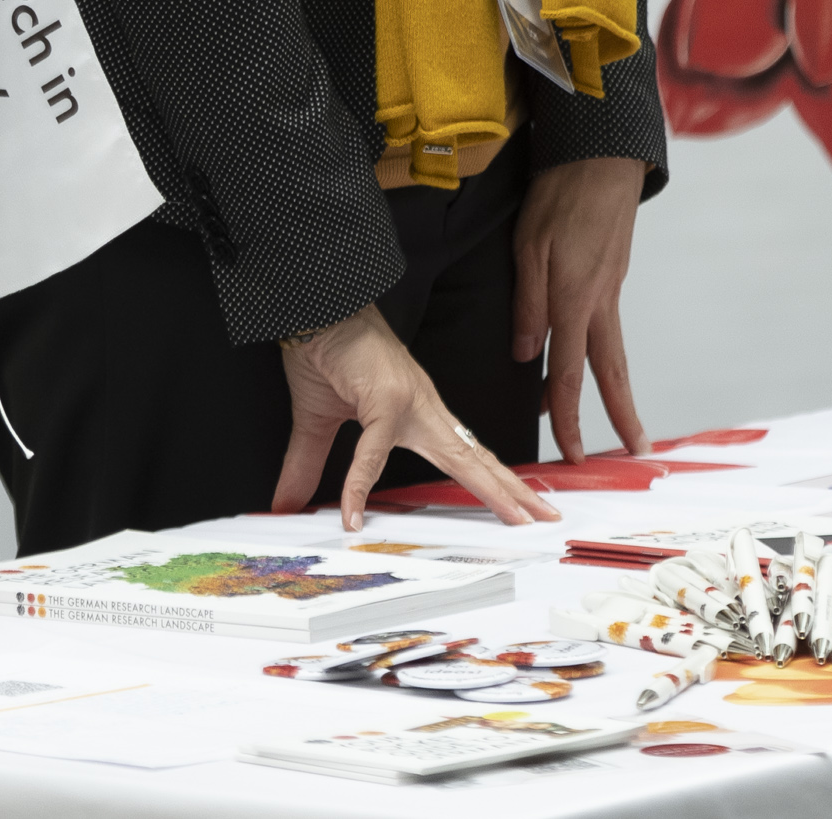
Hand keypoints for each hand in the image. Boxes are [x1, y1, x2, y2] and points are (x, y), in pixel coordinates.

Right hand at [275, 303, 560, 528]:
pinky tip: (350, 514)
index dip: (489, 481)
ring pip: (456, 454)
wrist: (317, 311)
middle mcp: (425, 411)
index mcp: (419, 416)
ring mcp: (409, 403)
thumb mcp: (319, 424)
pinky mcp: (383, 398)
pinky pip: (374, 449)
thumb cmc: (328, 356)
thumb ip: (310, 467)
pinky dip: (359, 484)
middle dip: (512, 490)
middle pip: (477, 458)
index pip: (464, 455)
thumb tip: (286, 505)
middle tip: (545, 520)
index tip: (510, 509)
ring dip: (489, 486)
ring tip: (515, 516)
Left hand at [514, 155, 649, 459]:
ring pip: (612, 350)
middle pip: (611, 372)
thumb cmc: (561, 194)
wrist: (602, 155)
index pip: (568, 373)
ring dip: (613, 389)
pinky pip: (605, 324)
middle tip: (634, 451)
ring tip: (611, 419)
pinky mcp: (612, 274)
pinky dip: (599, 352)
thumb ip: (527, 304)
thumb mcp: (528, 246)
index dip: (568, 417)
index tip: (572, 453)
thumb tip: (524, 355)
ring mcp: (610, 288)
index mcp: (574, 299)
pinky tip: (580, 356)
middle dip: (622, 415)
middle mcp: (599, 301)